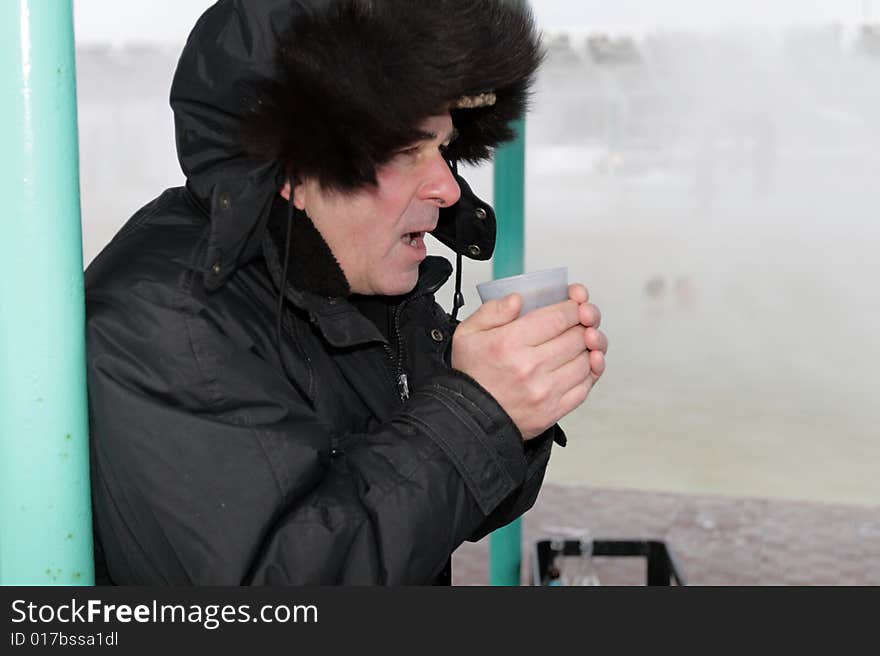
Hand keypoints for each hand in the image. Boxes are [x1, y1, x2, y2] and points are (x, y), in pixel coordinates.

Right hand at [451, 284, 605, 439]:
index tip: (573, 305)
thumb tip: (518, 299)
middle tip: (581, 320)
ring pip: (585, 360)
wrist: (469, 418)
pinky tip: (584, 362)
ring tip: (580, 341)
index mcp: (509, 343)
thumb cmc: (471, 376)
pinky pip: (585, 386)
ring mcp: (544, 391)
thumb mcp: (468, 333)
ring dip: (588, 347)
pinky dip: (590, 371)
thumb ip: (493, 310)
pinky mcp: (553, 411)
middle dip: (584, 323)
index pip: (559, 317)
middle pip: (577, 336)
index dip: (573, 306)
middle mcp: (529, 367)